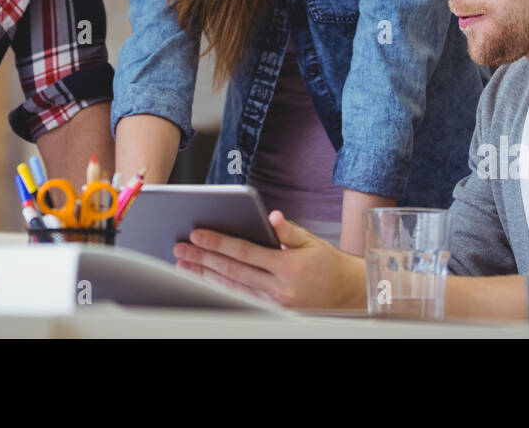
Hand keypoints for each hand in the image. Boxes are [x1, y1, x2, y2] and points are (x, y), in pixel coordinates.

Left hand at [174, 210, 366, 309]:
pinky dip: (220, 287)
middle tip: (180, 248)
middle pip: (232, 272)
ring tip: (185, 263)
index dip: (219, 243)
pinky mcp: (272, 312)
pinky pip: (241, 298)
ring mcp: (274, 304)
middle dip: (203, 258)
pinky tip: (205, 279)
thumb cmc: (328, 264)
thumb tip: (271, 216)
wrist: (348, 295)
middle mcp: (279, 289)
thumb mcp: (311, 242)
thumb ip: (288, 230)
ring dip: (206, 275)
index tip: (197, 234)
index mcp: (288, 267)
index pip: (245, 252)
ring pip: (232, 287)